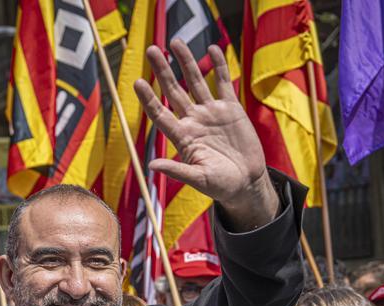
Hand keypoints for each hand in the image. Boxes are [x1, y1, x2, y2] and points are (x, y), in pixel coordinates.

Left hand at [134, 40, 277, 230]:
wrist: (246, 183)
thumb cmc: (220, 185)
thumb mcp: (198, 179)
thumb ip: (177, 170)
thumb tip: (152, 165)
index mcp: (182, 137)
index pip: (160, 113)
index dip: (149, 98)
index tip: (138, 82)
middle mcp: (193, 121)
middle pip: (173, 91)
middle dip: (162, 71)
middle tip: (151, 50)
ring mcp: (211, 113)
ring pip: (195, 81)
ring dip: (186, 62)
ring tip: (176, 42)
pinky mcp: (231, 109)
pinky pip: (222, 83)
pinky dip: (218, 66)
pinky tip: (212, 49)